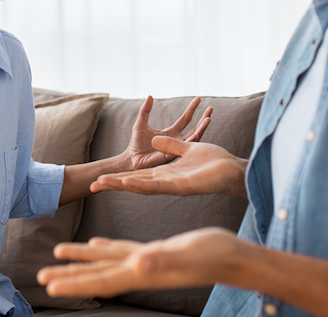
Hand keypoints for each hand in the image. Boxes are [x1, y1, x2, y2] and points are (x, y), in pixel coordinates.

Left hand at [37, 228, 244, 297]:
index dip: (74, 282)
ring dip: (81, 259)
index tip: (49, 285)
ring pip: (105, 260)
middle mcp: (139, 269)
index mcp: (141, 271)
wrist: (233, 257)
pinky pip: (121, 250)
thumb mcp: (185, 254)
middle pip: (96, 274)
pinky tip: (96, 244)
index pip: (100, 279)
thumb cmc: (213, 256)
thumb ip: (162, 260)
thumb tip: (139, 265)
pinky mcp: (153, 252)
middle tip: (41, 276)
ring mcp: (146, 261)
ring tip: (57, 254)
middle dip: (69, 275)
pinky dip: (105, 248)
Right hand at [93, 137, 247, 196]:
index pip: (139, 176)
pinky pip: (159, 186)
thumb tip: (156, 140)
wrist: (233, 169)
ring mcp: (173, 187)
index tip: (103, 177)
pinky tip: (128, 183)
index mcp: (166, 175)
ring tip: (104, 184)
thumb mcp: (185, 147)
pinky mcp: (182, 187)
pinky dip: (142, 184)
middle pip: (136, 184)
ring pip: (143, 187)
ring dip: (123, 185)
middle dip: (116, 184)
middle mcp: (166, 183)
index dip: (121, 176)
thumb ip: (170, 145)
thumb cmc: (213, 161)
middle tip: (94, 185)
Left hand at [123, 96, 212, 170]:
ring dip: (202, 128)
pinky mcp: (175, 154)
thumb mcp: (141, 123)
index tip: (198, 99)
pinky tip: (198, 131)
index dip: (192, 109)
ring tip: (209, 118)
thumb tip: (150, 95)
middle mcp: (177, 140)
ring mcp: (177, 148)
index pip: (185, 119)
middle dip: (203, 118)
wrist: (132, 159)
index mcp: (171, 132)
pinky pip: (186, 147)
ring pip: (194, 137)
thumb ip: (145, 110)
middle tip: (211, 108)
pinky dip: (193, 139)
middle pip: (195, 128)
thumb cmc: (136, 144)